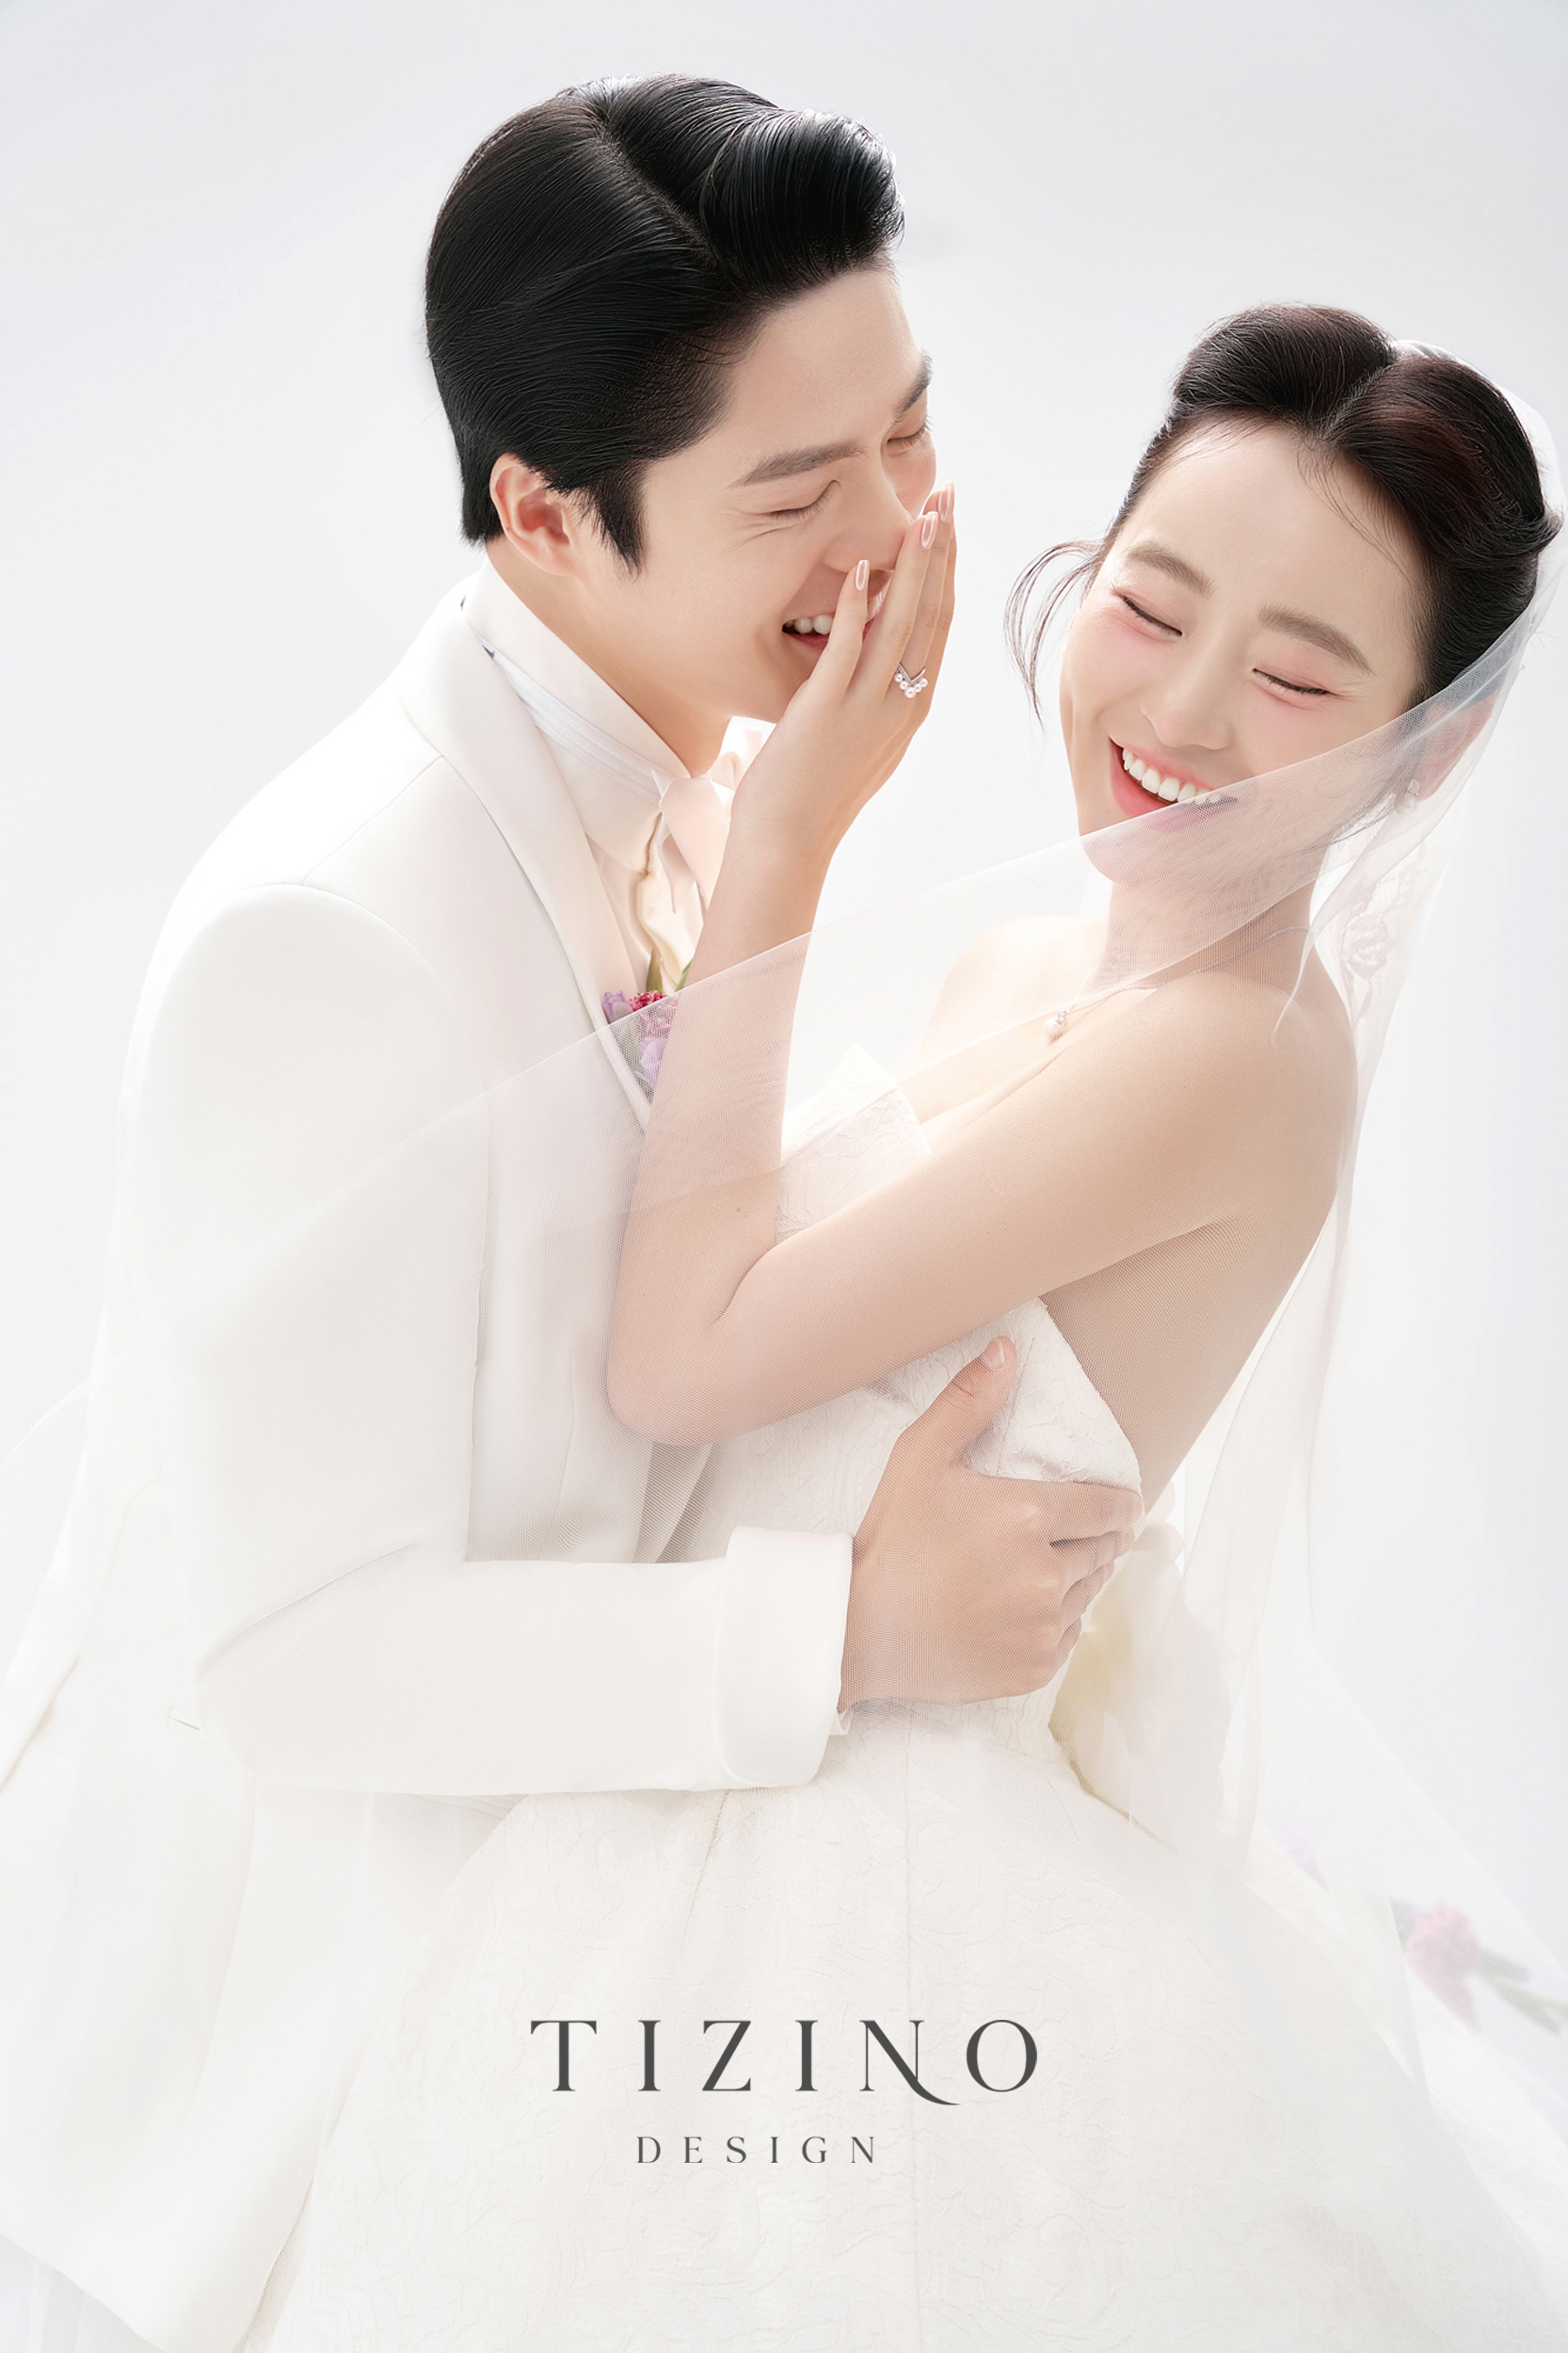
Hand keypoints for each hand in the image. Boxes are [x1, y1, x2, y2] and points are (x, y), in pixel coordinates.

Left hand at [726, 484, 957, 874]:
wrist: (788, 844)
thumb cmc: (810, 794)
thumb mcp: (857, 739)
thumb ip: (871, 698)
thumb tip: (869, 660)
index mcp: (911, 709)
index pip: (939, 627)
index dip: (947, 571)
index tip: (949, 526)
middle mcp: (901, 706)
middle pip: (932, 615)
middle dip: (942, 552)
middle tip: (948, 498)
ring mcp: (867, 709)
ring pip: (902, 626)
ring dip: (913, 566)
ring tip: (921, 515)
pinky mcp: (828, 713)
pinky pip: (849, 650)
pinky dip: (859, 607)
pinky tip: (862, 567)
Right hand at [839, 1335, 1140, 1709]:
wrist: (861, 1629)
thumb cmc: (892, 1539)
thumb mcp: (921, 1457)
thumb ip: (968, 1402)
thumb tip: (1007, 1349)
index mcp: (1028, 1517)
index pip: (1106, 1507)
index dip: (1120, 1504)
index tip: (1124, 1505)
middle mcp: (1046, 1574)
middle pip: (1103, 1550)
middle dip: (1100, 1538)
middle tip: (1089, 1534)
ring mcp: (1042, 1625)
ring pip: (1090, 1592)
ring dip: (1082, 1577)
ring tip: (1056, 1567)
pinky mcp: (1034, 1667)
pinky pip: (1070, 1636)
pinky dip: (1059, 1621)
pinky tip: (1030, 1609)